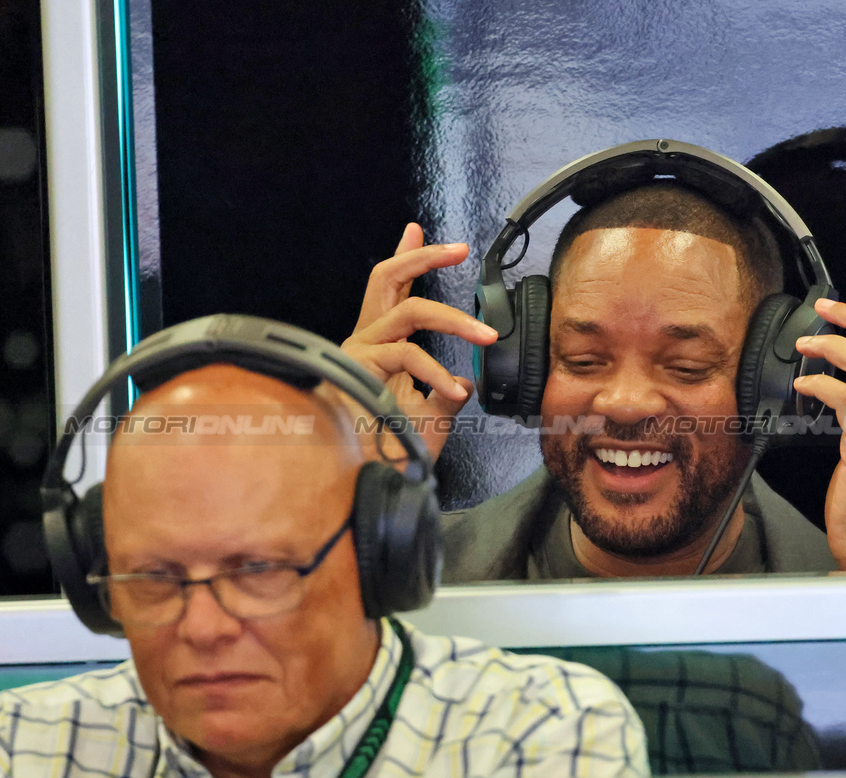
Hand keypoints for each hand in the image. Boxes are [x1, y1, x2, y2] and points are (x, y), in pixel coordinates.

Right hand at [342, 223, 497, 460]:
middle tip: (459, 250)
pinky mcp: (359, 367)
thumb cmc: (390, 451)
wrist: (364, 480)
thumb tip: (467, 382)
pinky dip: (438, 374)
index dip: (406, 258)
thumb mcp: (433, 417)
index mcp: (380, 346)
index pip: (393, 292)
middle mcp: (364, 341)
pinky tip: (455, 391)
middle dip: (423, 257)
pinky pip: (407, 355)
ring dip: (454, 320)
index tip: (417, 229)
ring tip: (486, 336)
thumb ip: (448, 393)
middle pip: (386, 278)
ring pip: (408, 312)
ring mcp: (359, 351)